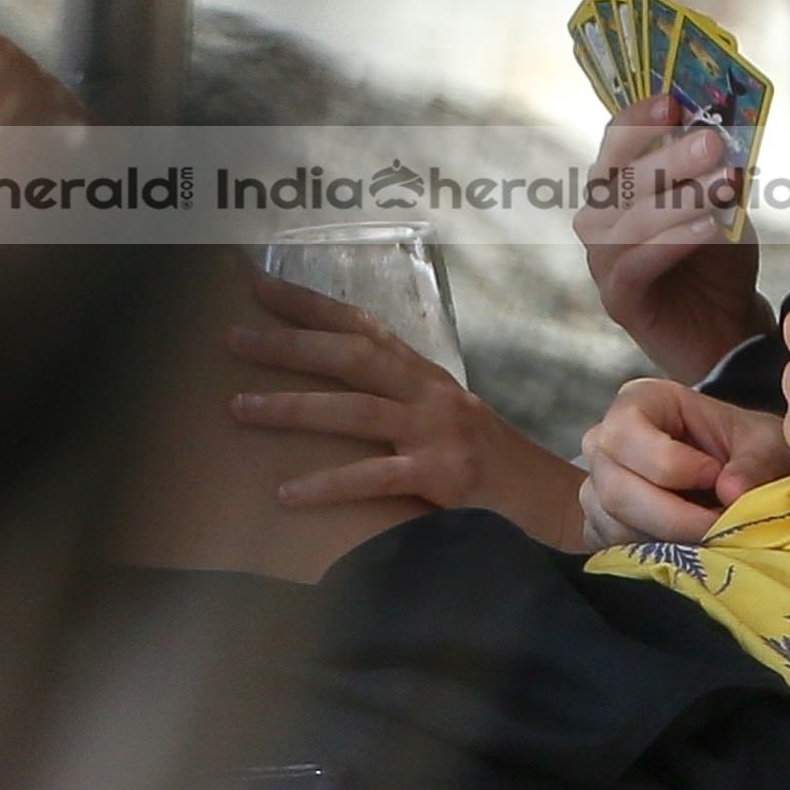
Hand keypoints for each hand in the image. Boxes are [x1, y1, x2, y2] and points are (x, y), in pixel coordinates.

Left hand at [226, 270, 564, 529]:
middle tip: (232, 336)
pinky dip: (327, 483)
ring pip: (355, 410)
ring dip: (293, 407)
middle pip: (353, 355)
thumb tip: (337, 399)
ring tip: (238, 408)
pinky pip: (374, 477)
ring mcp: (438, 433)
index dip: (311, 305)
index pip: (364, 327)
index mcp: (427, 378)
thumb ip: (402, 406)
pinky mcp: (443, 477)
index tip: (259, 285)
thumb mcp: (447, 422)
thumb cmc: (493, 468)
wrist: (556, 504)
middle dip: (290, 343)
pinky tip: (287, 491)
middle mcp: (431, 394)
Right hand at [575, 95, 771, 382]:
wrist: (727, 326)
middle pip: (622, 178)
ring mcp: (603, 259)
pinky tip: (708, 226)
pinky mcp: (618, 298)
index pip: (616, 141)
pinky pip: (636, 264)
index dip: (639, 119)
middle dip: (669, 157)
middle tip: (712, 142)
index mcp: (618, 185)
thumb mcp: (722, 202)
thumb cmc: (718, 258)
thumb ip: (714, 168)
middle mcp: (600, 218)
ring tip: (722, 185)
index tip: (674, 103)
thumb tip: (720, 125)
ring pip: (631, 221)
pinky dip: (672, 242)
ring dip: (678, 199)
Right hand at [576, 379, 789, 548]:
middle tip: (719, 524)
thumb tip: (730, 492)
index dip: (670, 463)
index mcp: (641, 401)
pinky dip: (655, 556)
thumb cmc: (750, 449)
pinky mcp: (600, 524)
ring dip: (668, 540)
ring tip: (710, 535)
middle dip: (674, 517)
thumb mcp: (767, 445)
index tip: (715, 476)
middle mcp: (605, 440)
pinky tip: (689, 547)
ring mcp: (597, 484)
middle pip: (616, 488)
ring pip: (614, 525)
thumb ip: (755, 463)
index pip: (626, 433)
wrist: (742, 478)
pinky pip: (615, 549)